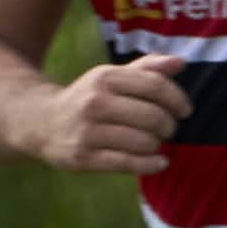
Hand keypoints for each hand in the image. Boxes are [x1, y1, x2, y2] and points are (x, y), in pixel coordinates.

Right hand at [30, 52, 189, 174]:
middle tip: (167, 129)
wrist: (42, 122)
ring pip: (144, 141)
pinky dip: (151, 164)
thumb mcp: (112, 77)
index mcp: (105, 77)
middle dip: (169, 125)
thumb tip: (180, 62)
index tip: (185, 110)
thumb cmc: (90, 98)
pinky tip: (160, 162)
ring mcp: (88, 131)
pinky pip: (128, 163)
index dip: (178, 99)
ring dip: (157, 145)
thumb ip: (147, 68)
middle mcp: (95, 102)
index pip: (155, 85)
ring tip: (154, 142)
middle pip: (153, 116)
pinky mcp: (83, 157)